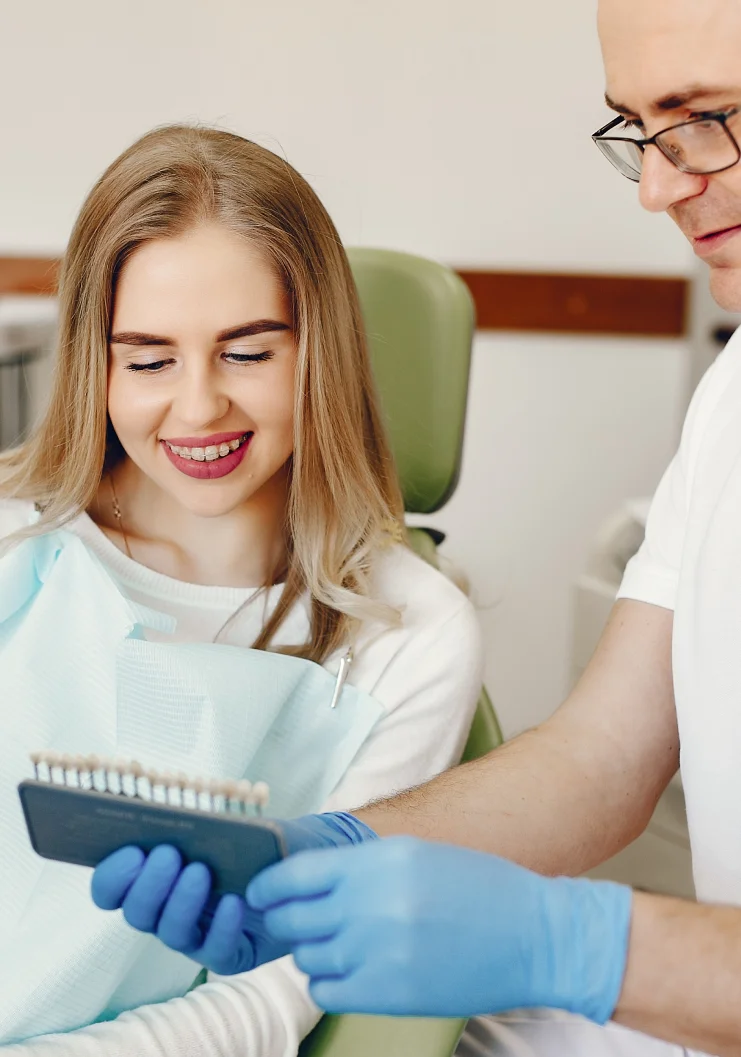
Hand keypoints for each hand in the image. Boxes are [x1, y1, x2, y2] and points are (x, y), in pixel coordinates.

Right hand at [90, 812, 376, 974]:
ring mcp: (195, 936)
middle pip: (136, 913)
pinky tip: (235, 901)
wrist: (304, 860)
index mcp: (154, 877)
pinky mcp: (228, 955)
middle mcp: (166, 910)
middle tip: (168, 854)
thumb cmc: (254, 836)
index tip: (131, 850)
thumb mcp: (225, 822)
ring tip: (200, 871)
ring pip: (170, 932)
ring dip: (181, 902)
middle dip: (147, 884)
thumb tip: (168, 807)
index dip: (112, 876)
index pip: (110, 890)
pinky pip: (215, 950)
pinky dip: (222, 925)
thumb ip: (196, 820)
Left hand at [248, 837, 632, 1020]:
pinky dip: (329, 981)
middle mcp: (371, 902)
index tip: (259, 893)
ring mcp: (378, 950)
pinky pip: (325, 990)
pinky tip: (352, 971)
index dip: (268, 885)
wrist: (532, 935)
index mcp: (379, 860)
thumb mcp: (416, 856)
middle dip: (288, 919)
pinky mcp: (387, 993)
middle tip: (297, 921)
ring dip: (314, 951)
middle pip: (293, 917)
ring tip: (342, 944)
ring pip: (307, 955)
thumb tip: (306, 881)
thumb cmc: (479, 889)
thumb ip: (360, 867)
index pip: (295, 873)